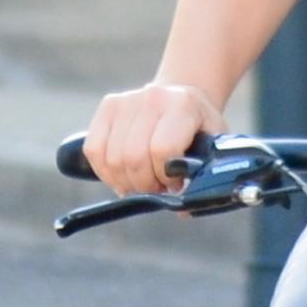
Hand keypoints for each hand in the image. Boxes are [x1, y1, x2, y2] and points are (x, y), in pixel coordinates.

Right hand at [85, 80, 225, 196]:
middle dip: (144, 185)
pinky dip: (105, 172)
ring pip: (112, 159)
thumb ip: (202, 176)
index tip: (174, 183)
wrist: (181, 96)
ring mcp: (126, 100)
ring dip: (126, 181)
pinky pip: (93, 150)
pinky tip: (123, 175)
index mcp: (183, 106)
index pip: (162, 150)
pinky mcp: (107, 106)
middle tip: (157, 187)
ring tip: (142, 180)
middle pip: (134, 158)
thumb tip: (182, 210)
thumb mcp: (213, 147)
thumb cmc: (199, 128)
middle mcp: (152, 98)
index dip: (166, 176)